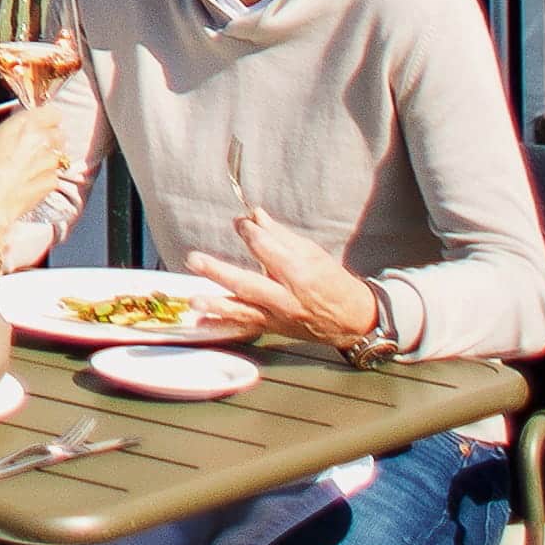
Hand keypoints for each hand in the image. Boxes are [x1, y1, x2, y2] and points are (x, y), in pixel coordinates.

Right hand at [0, 90, 89, 273]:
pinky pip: (56, 174)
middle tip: (34, 150)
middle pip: (59, 133)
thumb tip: (25, 130)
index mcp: (23, 124)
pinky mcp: (53, 181)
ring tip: (31, 169)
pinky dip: (47, 177)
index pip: (52, 112)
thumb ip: (15, 132)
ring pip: (60, 154)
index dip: (46, 120)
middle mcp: (40, 139)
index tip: (41, 125)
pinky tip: (31, 183)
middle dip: (50, 140)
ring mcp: (49, 161)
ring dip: (50, 159)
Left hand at [193, 208, 383, 351]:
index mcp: (299, 274)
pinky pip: (244, 327)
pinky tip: (201, 323)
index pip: (266, 250)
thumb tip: (255, 216)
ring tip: (194, 300)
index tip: (240, 222)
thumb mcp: (312, 253)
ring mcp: (278, 317)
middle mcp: (286, 298)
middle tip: (194, 259)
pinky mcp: (273, 329)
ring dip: (216, 304)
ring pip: (242, 311)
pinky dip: (222, 325)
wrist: (351, 319)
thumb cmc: (332, 281)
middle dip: (219, 272)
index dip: (250, 233)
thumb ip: (280, 236)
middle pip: (248, 284)